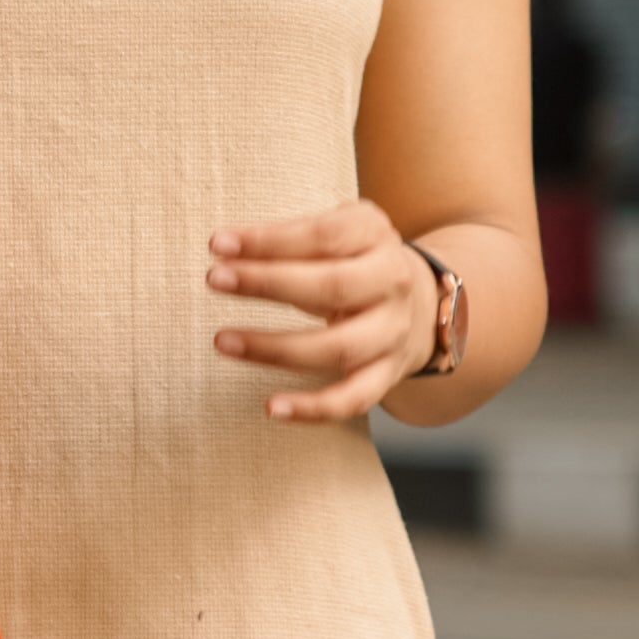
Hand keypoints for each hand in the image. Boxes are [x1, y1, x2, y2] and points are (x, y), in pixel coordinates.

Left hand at [205, 202, 439, 427]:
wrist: (423, 303)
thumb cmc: (356, 260)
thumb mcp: (337, 229)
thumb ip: (292, 235)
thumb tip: (228, 246)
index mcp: (374, 235)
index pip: (322, 235)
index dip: (269, 241)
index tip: (219, 244)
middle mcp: (392, 283)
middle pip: (332, 287)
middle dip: (268, 283)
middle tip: (215, 280)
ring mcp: (392, 333)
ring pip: (337, 348)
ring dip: (275, 348)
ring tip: (223, 341)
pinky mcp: (387, 375)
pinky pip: (353, 399)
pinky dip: (313, 409)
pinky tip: (271, 408)